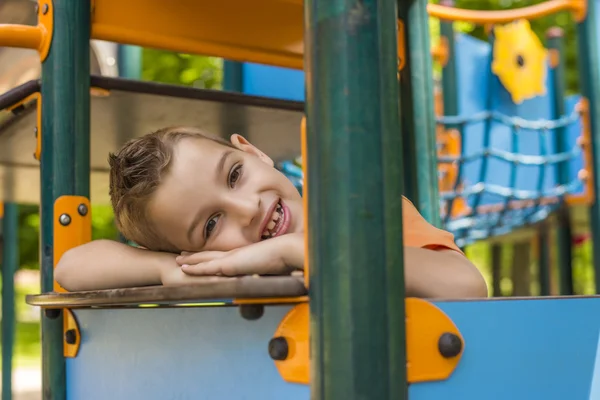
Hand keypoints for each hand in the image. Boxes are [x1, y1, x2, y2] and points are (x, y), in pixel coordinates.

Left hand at [175, 233, 303, 276]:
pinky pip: (208, 267)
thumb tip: (272, 278)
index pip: (224, 255)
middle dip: (196, 255)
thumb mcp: (275, 268)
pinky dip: (196, 268)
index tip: (203, 255)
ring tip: (178, 259)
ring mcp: (232, 259)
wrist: (287, 250)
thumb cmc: (286, 259)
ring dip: (191, 260)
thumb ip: (269, 272)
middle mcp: (236, 255)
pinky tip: (184, 268)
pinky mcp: (230, 264)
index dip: (212, 255)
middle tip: (182, 254)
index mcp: (245, 255)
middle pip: (211, 255)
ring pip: (206, 259)